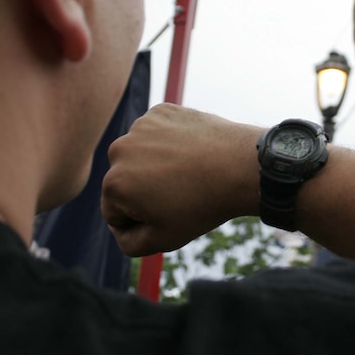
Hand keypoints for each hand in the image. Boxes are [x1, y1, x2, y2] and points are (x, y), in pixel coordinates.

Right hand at [100, 103, 261, 256]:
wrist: (241, 166)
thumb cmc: (202, 205)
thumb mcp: (163, 239)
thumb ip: (129, 243)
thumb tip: (118, 229)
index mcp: (114, 184)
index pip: (114, 212)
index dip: (141, 219)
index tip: (169, 212)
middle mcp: (119, 150)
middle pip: (124, 180)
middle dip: (145, 189)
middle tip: (179, 192)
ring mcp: (140, 127)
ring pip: (140, 155)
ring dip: (156, 164)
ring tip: (187, 172)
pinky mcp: (160, 111)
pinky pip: (157, 134)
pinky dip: (169, 142)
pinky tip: (191, 151)